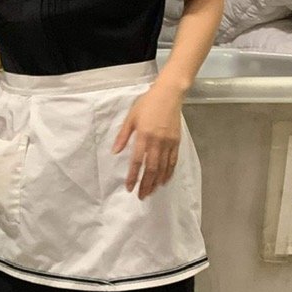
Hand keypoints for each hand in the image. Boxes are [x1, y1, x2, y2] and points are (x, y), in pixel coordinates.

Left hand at [112, 85, 182, 200]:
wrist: (169, 94)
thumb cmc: (147, 104)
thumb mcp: (131, 118)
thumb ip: (123, 136)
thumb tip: (115, 152)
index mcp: (144, 136)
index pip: (137, 161)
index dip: (133, 176)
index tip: (129, 187)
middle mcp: (157, 142)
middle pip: (151, 168)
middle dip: (146, 184)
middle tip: (141, 196)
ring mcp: (169, 143)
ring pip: (163, 167)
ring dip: (156, 182)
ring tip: (151, 192)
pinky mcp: (177, 142)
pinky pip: (173, 161)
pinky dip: (169, 173)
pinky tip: (164, 181)